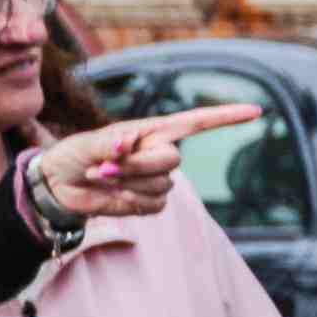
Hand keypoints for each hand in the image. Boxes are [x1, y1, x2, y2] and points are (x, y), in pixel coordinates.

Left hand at [24, 100, 248, 227]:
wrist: (60, 186)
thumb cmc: (73, 155)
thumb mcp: (87, 144)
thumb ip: (111, 144)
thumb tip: (130, 143)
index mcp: (152, 131)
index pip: (197, 122)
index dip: (226, 117)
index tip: (256, 111)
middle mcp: (159, 152)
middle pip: (171, 160)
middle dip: (138, 166)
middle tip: (106, 166)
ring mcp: (157, 178)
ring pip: (161, 185)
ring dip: (127, 184)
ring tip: (102, 177)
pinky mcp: (149, 201)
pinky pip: (154, 205)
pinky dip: (130, 201)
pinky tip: (114, 194)